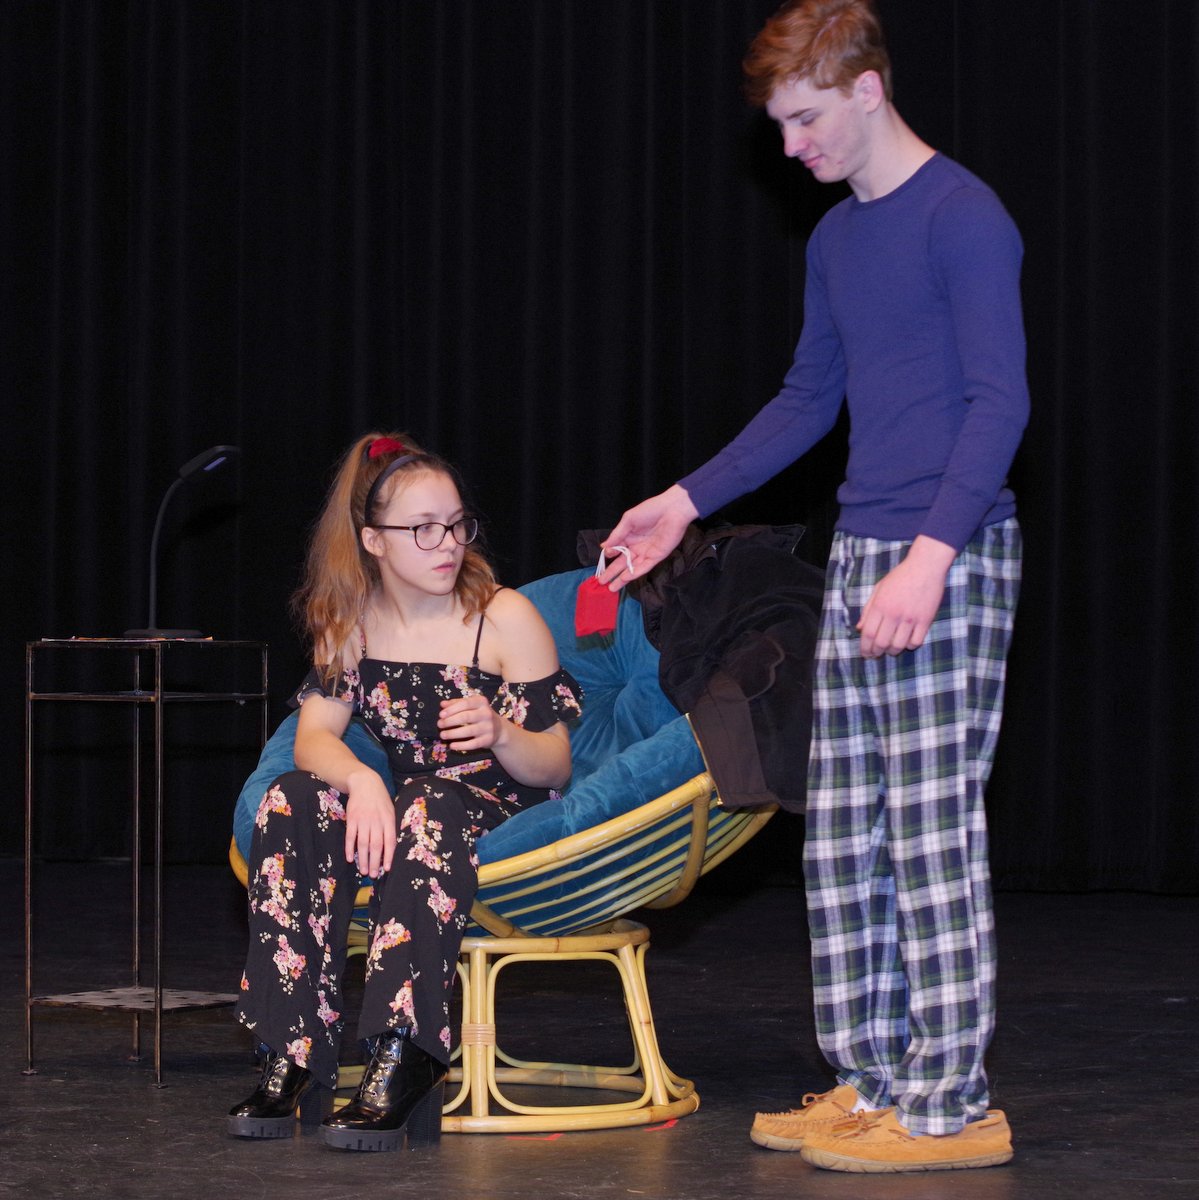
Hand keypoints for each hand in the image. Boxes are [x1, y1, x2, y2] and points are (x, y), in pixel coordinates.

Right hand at [343, 768, 397, 878]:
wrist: (365, 783)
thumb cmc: (380, 800)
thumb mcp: (391, 810)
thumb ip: (391, 827)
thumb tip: (392, 847)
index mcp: (389, 820)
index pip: (390, 841)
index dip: (389, 856)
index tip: (387, 869)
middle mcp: (376, 821)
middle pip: (376, 845)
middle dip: (375, 862)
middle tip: (374, 875)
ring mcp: (363, 820)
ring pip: (363, 843)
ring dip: (363, 859)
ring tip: (363, 871)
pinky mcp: (352, 819)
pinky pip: (350, 836)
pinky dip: (350, 848)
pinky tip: (350, 858)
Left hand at [438, 693, 503, 752]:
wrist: (499, 729)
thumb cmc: (480, 714)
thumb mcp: (472, 705)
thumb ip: (457, 703)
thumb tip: (442, 704)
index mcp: (481, 702)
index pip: (465, 703)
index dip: (452, 709)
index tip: (441, 715)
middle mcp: (486, 714)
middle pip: (465, 717)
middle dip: (450, 721)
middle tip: (439, 724)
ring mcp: (488, 727)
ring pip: (468, 731)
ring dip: (453, 733)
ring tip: (442, 735)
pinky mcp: (487, 740)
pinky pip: (473, 744)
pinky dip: (461, 746)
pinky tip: (452, 746)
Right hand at [598, 484, 698, 588]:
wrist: (672, 510)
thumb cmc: (650, 510)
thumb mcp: (628, 520)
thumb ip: (616, 535)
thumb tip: (603, 547)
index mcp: (629, 536)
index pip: (616, 550)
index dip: (609, 555)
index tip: (603, 559)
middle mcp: (636, 546)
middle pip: (622, 562)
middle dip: (611, 572)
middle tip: (601, 582)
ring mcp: (646, 552)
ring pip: (631, 568)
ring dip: (621, 578)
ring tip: (611, 587)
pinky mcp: (656, 556)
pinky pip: (644, 567)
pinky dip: (634, 573)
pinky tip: (624, 579)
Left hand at [857, 536, 955, 657]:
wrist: (925, 566)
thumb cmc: (900, 576)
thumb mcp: (878, 588)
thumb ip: (868, 609)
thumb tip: (859, 628)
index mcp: (880, 605)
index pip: (868, 633)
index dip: (865, 647)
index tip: (865, 653)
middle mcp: (894, 614)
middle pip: (881, 642)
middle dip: (876, 652)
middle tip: (876, 655)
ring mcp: (911, 618)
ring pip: (899, 645)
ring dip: (893, 651)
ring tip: (891, 650)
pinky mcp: (926, 620)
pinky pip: (916, 641)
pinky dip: (910, 646)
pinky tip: (907, 642)